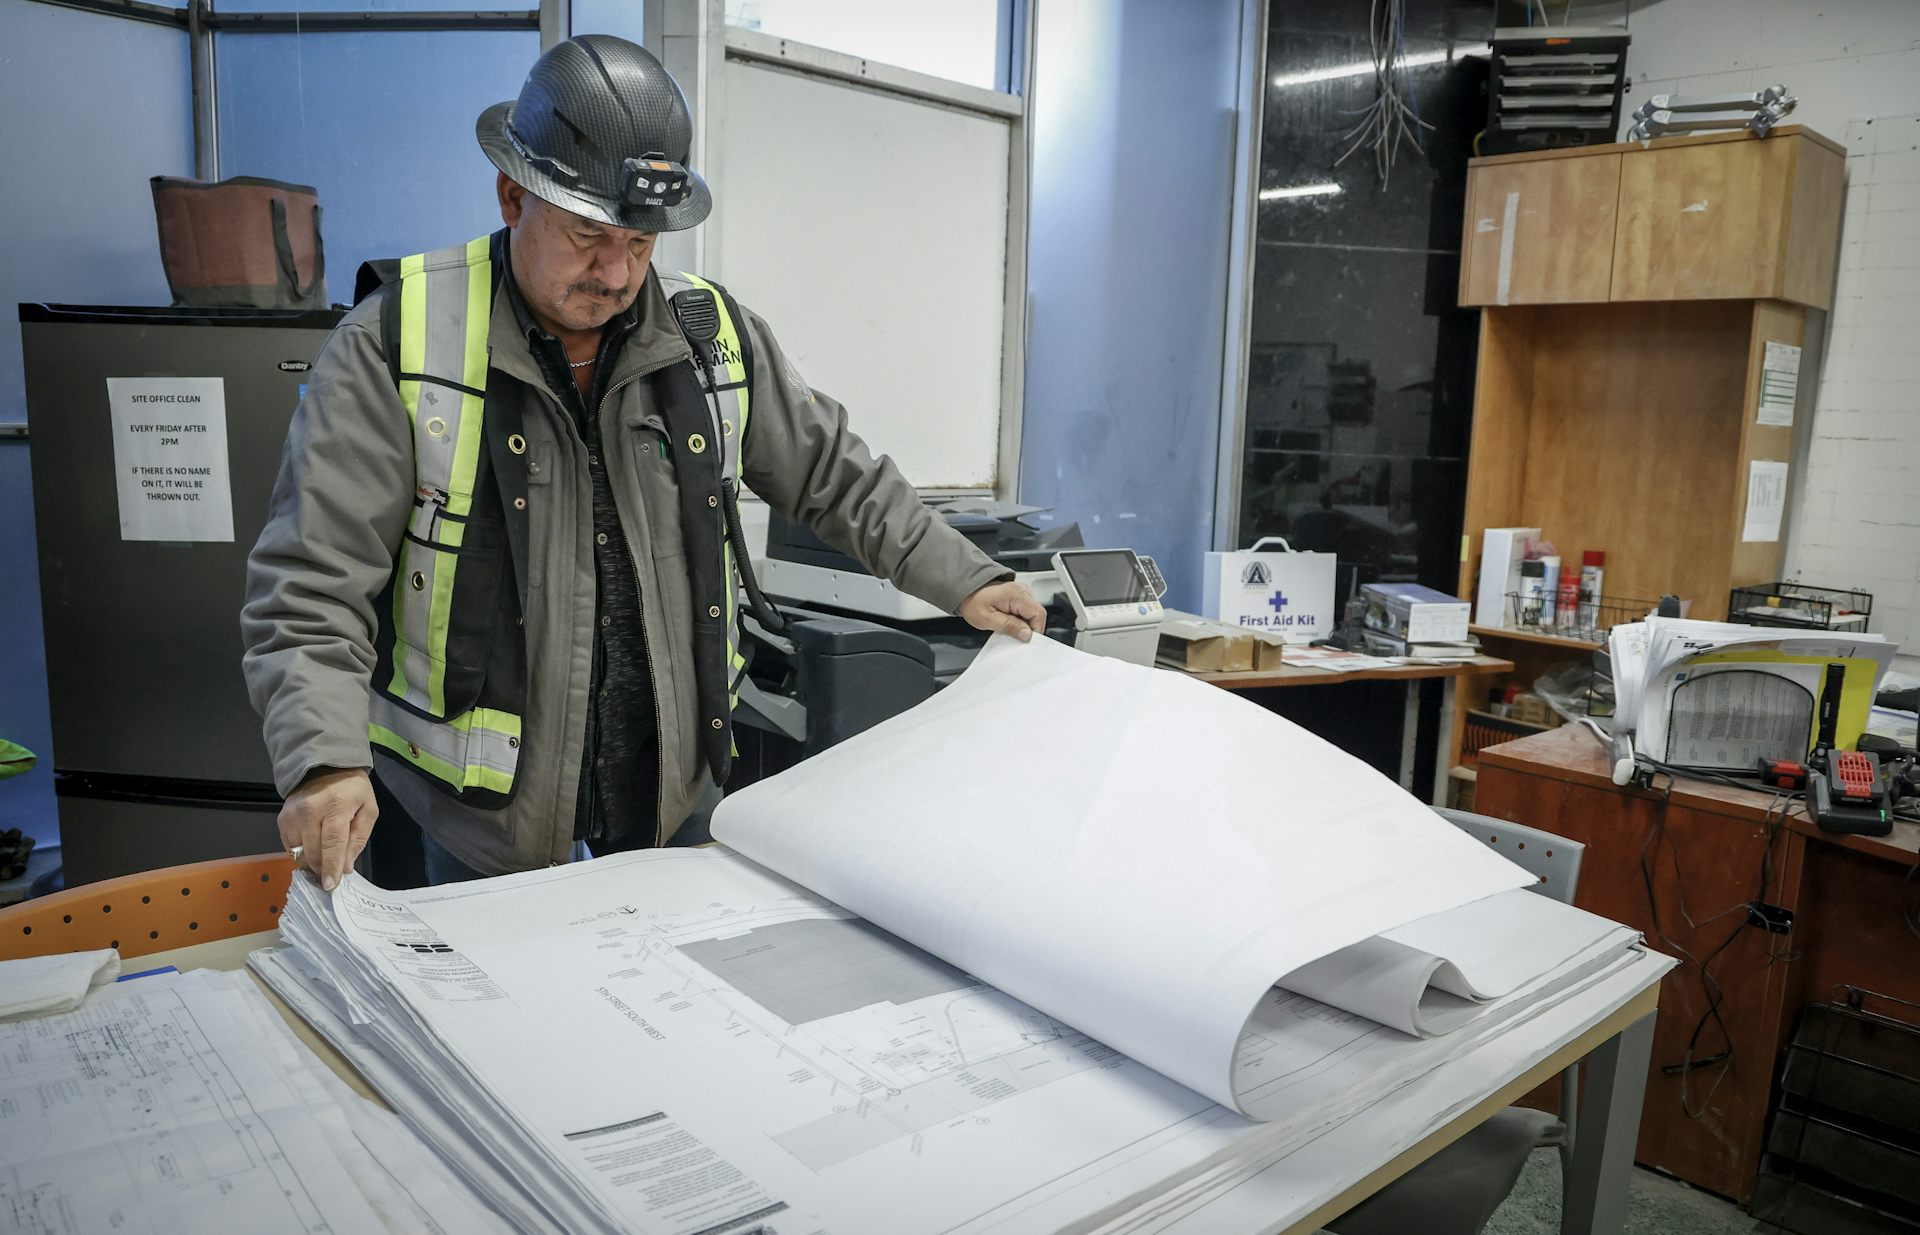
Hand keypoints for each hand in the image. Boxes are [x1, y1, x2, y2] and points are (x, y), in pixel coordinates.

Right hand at [279, 768, 376, 890]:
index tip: (331, 885)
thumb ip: (358, 839)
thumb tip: (346, 867)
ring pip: (299, 853)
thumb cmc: (351, 790)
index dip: (331, 867)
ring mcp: (292, 816)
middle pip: (313, 852)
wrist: (324, 766)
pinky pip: (290, 847)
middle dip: (323, 869)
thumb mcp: (367, 810)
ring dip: (312, 862)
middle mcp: (310, 812)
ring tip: (324, 859)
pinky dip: (302, 853)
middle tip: (332, 875)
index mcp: (336, 807)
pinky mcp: (281, 820)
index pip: (332, 844)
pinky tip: (312, 847)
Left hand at [958, 581, 1045, 642]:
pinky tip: (1008, 621)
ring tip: (1006, 625)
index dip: (1035, 630)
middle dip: (1028, 628)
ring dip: (1023, 624)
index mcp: (1016, 594)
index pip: (1038, 614)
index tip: (1025, 639)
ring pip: (1032, 613)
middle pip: (1037, 614)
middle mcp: (1022, 590)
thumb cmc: (972, 601)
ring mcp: (1022, 592)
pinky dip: (1020, 619)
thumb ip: (1009, 627)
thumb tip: (1027, 634)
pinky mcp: (1019, 596)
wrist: (965, 590)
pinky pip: (1026, 611)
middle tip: (1012, 634)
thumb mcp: (987, 619)